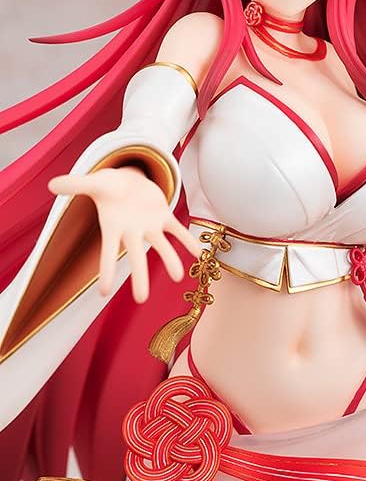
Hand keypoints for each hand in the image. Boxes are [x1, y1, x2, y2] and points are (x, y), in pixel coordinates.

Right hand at [48, 166, 202, 302]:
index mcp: (114, 228)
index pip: (107, 253)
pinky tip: (199, 252)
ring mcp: (150, 226)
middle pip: (136, 258)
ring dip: (170, 260)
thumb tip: (50, 184)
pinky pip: (178, 230)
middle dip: (139, 277)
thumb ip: (75, 185)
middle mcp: (133, 232)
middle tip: (141, 299)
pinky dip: (188, 240)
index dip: (105, 271)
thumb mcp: (94, 183)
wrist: (128, 181)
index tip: (102, 292)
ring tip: (178, 276)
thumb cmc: (109, 188)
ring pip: (162, 246)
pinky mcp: (164, 217)